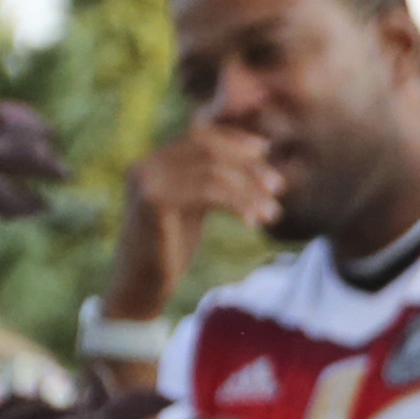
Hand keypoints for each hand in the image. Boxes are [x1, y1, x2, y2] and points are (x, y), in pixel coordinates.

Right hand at [108, 117, 283, 324]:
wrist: (140, 285)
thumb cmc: (170, 247)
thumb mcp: (193, 205)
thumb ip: (210, 179)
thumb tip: (255, 154)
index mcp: (155, 161)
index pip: (200, 133)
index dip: (235, 139)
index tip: (266, 151)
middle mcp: (147, 164)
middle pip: (209, 147)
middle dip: (248, 165)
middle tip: (278, 186)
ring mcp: (147, 180)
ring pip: (212, 170)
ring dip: (249, 190)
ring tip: (272, 212)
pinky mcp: (154, 201)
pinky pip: (208, 191)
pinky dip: (237, 204)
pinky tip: (253, 223)